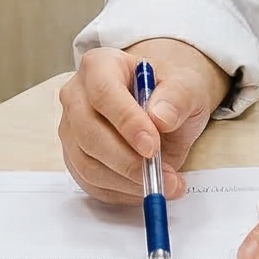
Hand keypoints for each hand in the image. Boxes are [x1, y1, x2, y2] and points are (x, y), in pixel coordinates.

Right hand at [57, 40, 223, 204]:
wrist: (160, 108)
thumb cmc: (168, 93)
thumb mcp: (186, 86)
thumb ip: (178, 97)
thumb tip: (160, 118)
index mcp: (99, 65)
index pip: (103, 92)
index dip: (126, 122)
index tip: (152, 146)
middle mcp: (76, 96)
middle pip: (89, 133)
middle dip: (128, 161)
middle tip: (164, 175)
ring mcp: (71, 129)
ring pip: (87, 164)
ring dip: (127, 182)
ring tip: (165, 184)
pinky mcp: (75, 159)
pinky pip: (91, 184)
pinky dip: (121, 193)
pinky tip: (146, 188)